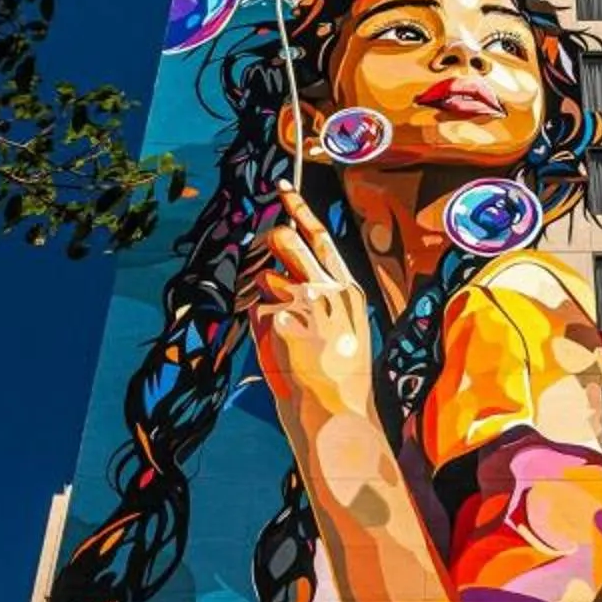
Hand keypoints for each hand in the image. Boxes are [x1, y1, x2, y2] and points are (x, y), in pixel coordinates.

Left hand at [243, 186, 374, 422]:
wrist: (337, 414)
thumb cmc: (339, 378)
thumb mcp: (344, 329)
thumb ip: (319, 297)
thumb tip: (279, 276)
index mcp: (347, 290)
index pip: (320, 236)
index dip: (299, 209)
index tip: (283, 187)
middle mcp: (327, 289)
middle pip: (287, 241)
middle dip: (273, 241)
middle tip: (269, 252)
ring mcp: (301, 303)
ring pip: (265, 279)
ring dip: (267, 300)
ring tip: (287, 334)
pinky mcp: (277, 319)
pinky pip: (254, 311)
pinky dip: (260, 329)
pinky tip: (279, 351)